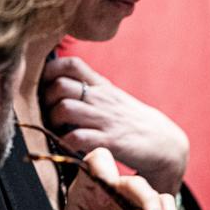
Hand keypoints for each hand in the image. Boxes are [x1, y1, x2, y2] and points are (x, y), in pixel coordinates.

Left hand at [43, 55, 188, 193]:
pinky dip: (65, 142)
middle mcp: (101, 98)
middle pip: (60, 85)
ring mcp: (105, 119)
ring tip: (55, 129)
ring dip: (52, 120)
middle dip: (45, 99)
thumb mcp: (112, 97)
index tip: (44, 84)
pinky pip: (76, 137)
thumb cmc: (132, 120)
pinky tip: (67, 146)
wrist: (166, 144)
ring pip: (64, 109)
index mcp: (102, 85)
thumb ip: (90, 88)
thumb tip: (59, 81)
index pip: (71, 64)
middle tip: (47, 112)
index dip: (51, 70)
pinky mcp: (109, 141)